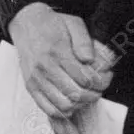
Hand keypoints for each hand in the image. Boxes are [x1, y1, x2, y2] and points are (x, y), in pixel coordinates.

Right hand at [9, 3, 112, 118]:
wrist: (26, 23)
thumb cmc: (53, 24)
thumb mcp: (73, 23)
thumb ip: (83, 41)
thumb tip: (89, 60)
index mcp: (58, 51)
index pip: (84, 78)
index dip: (100, 82)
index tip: (106, 78)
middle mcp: (45, 67)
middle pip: (75, 94)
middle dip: (93, 95)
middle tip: (99, 89)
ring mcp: (36, 79)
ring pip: (63, 105)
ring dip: (80, 105)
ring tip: (87, 95)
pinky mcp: (30, 87)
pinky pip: (48, 109)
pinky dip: (63, 111)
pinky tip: (72, 102)